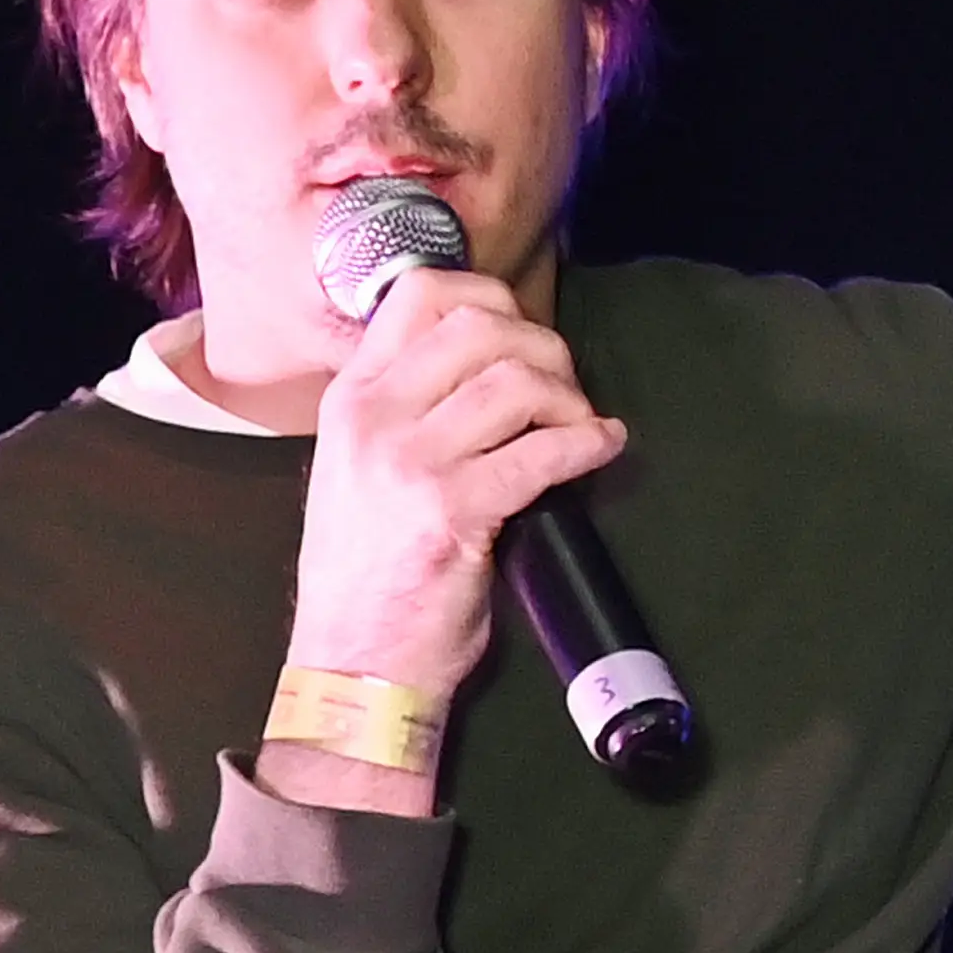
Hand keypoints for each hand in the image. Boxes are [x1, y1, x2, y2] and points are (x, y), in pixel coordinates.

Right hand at [284, 267, 625, 703]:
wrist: (353, 660)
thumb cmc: (369, 568)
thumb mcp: (361, 466)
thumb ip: (409, 408)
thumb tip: (491, 364)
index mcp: (351, 397)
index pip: (419, 293)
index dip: (492, 296)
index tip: (524, 332)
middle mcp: (373, 416)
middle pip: (481, 327)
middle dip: (545, 349)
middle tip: (566, 391)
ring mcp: (408, 461)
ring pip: (516, 382)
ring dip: (569, 399)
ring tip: (580, 427)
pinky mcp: (452, 511)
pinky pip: (542, 453)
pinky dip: (587, 444)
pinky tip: (602, 448)